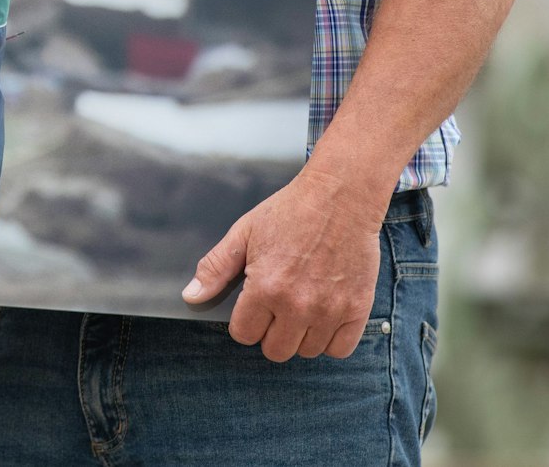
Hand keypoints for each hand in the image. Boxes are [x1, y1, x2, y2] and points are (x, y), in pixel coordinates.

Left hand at [182, 168, 383, 360]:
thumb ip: (216, 268)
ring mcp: (330, 311)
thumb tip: (191, 297)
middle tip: (277, 307)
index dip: (245, 322)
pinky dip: (331, 339)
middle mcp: (298, 306)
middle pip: (275, 351)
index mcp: (266, 287)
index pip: (244, 334)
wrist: (341, 196)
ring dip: (301, 336)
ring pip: (307, 352)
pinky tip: (324, 316)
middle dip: (270, 332)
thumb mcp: (244, 232)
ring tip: (302, 305)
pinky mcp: (357, 310)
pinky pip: (339, 349)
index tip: (253, 305)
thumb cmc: (291, 211)